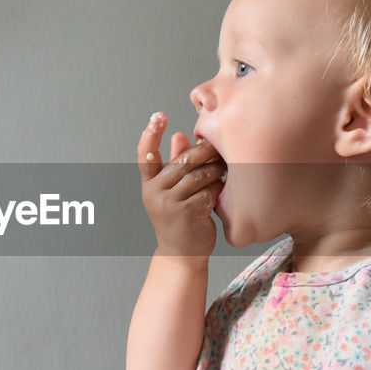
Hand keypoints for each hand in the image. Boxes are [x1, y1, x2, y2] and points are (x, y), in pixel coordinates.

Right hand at [138, 112, 225, 256]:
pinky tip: (221, 192)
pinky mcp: (187, 213)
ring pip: (199, 174)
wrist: (182, 254)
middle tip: (220, 148)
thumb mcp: (173, 191)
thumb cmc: (181, 218)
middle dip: (205, 152)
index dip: (151, 134)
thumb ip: (176, 164)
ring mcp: (169, 204)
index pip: (146, 155)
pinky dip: (218, 189)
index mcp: (149, 184)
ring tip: (224, 171)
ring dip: (216, 171)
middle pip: (184, 161)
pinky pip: (209, 190)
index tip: (159, 115)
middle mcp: (154, 192)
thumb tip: (180, 135)